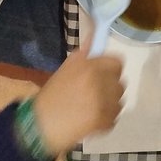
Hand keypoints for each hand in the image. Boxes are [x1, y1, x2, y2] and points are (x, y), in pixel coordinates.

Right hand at [32, 33, 124, 154]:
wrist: (40, 126)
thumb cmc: (51, 96)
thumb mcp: (65, 69)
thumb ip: (83, 53)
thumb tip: (94, 35)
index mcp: (89, 66)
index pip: (117, 62)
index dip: (111, 69)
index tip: (104, 76)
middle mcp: (99, 81)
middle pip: (119, 83)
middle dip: (110, 88)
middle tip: (95, 95)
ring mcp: (103, 102)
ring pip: (119, 101)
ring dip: (109, 105)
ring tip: (92, 109)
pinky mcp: (103, 120)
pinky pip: (114, 118)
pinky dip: (105, 121)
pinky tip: (91, 120)